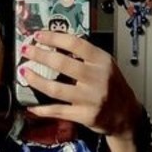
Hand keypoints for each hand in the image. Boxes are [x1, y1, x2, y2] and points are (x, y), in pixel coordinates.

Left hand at [20, 31, 143, 145]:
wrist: (126, 114)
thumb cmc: (112, 87)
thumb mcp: (105, 65)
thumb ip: (85, 55)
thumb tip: (56, 45)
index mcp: (102, 61)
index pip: (75, 43)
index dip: (54, 38)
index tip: (39, 36)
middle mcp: (97, 78)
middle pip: (61, 63)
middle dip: (39, 55)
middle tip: (27, 51)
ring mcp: (90, 98)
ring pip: (55, 88)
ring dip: (36, 80)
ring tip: (25, 73)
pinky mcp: (85, 115)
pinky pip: (58, 111)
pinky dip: (42, 109)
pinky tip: (31, 105)